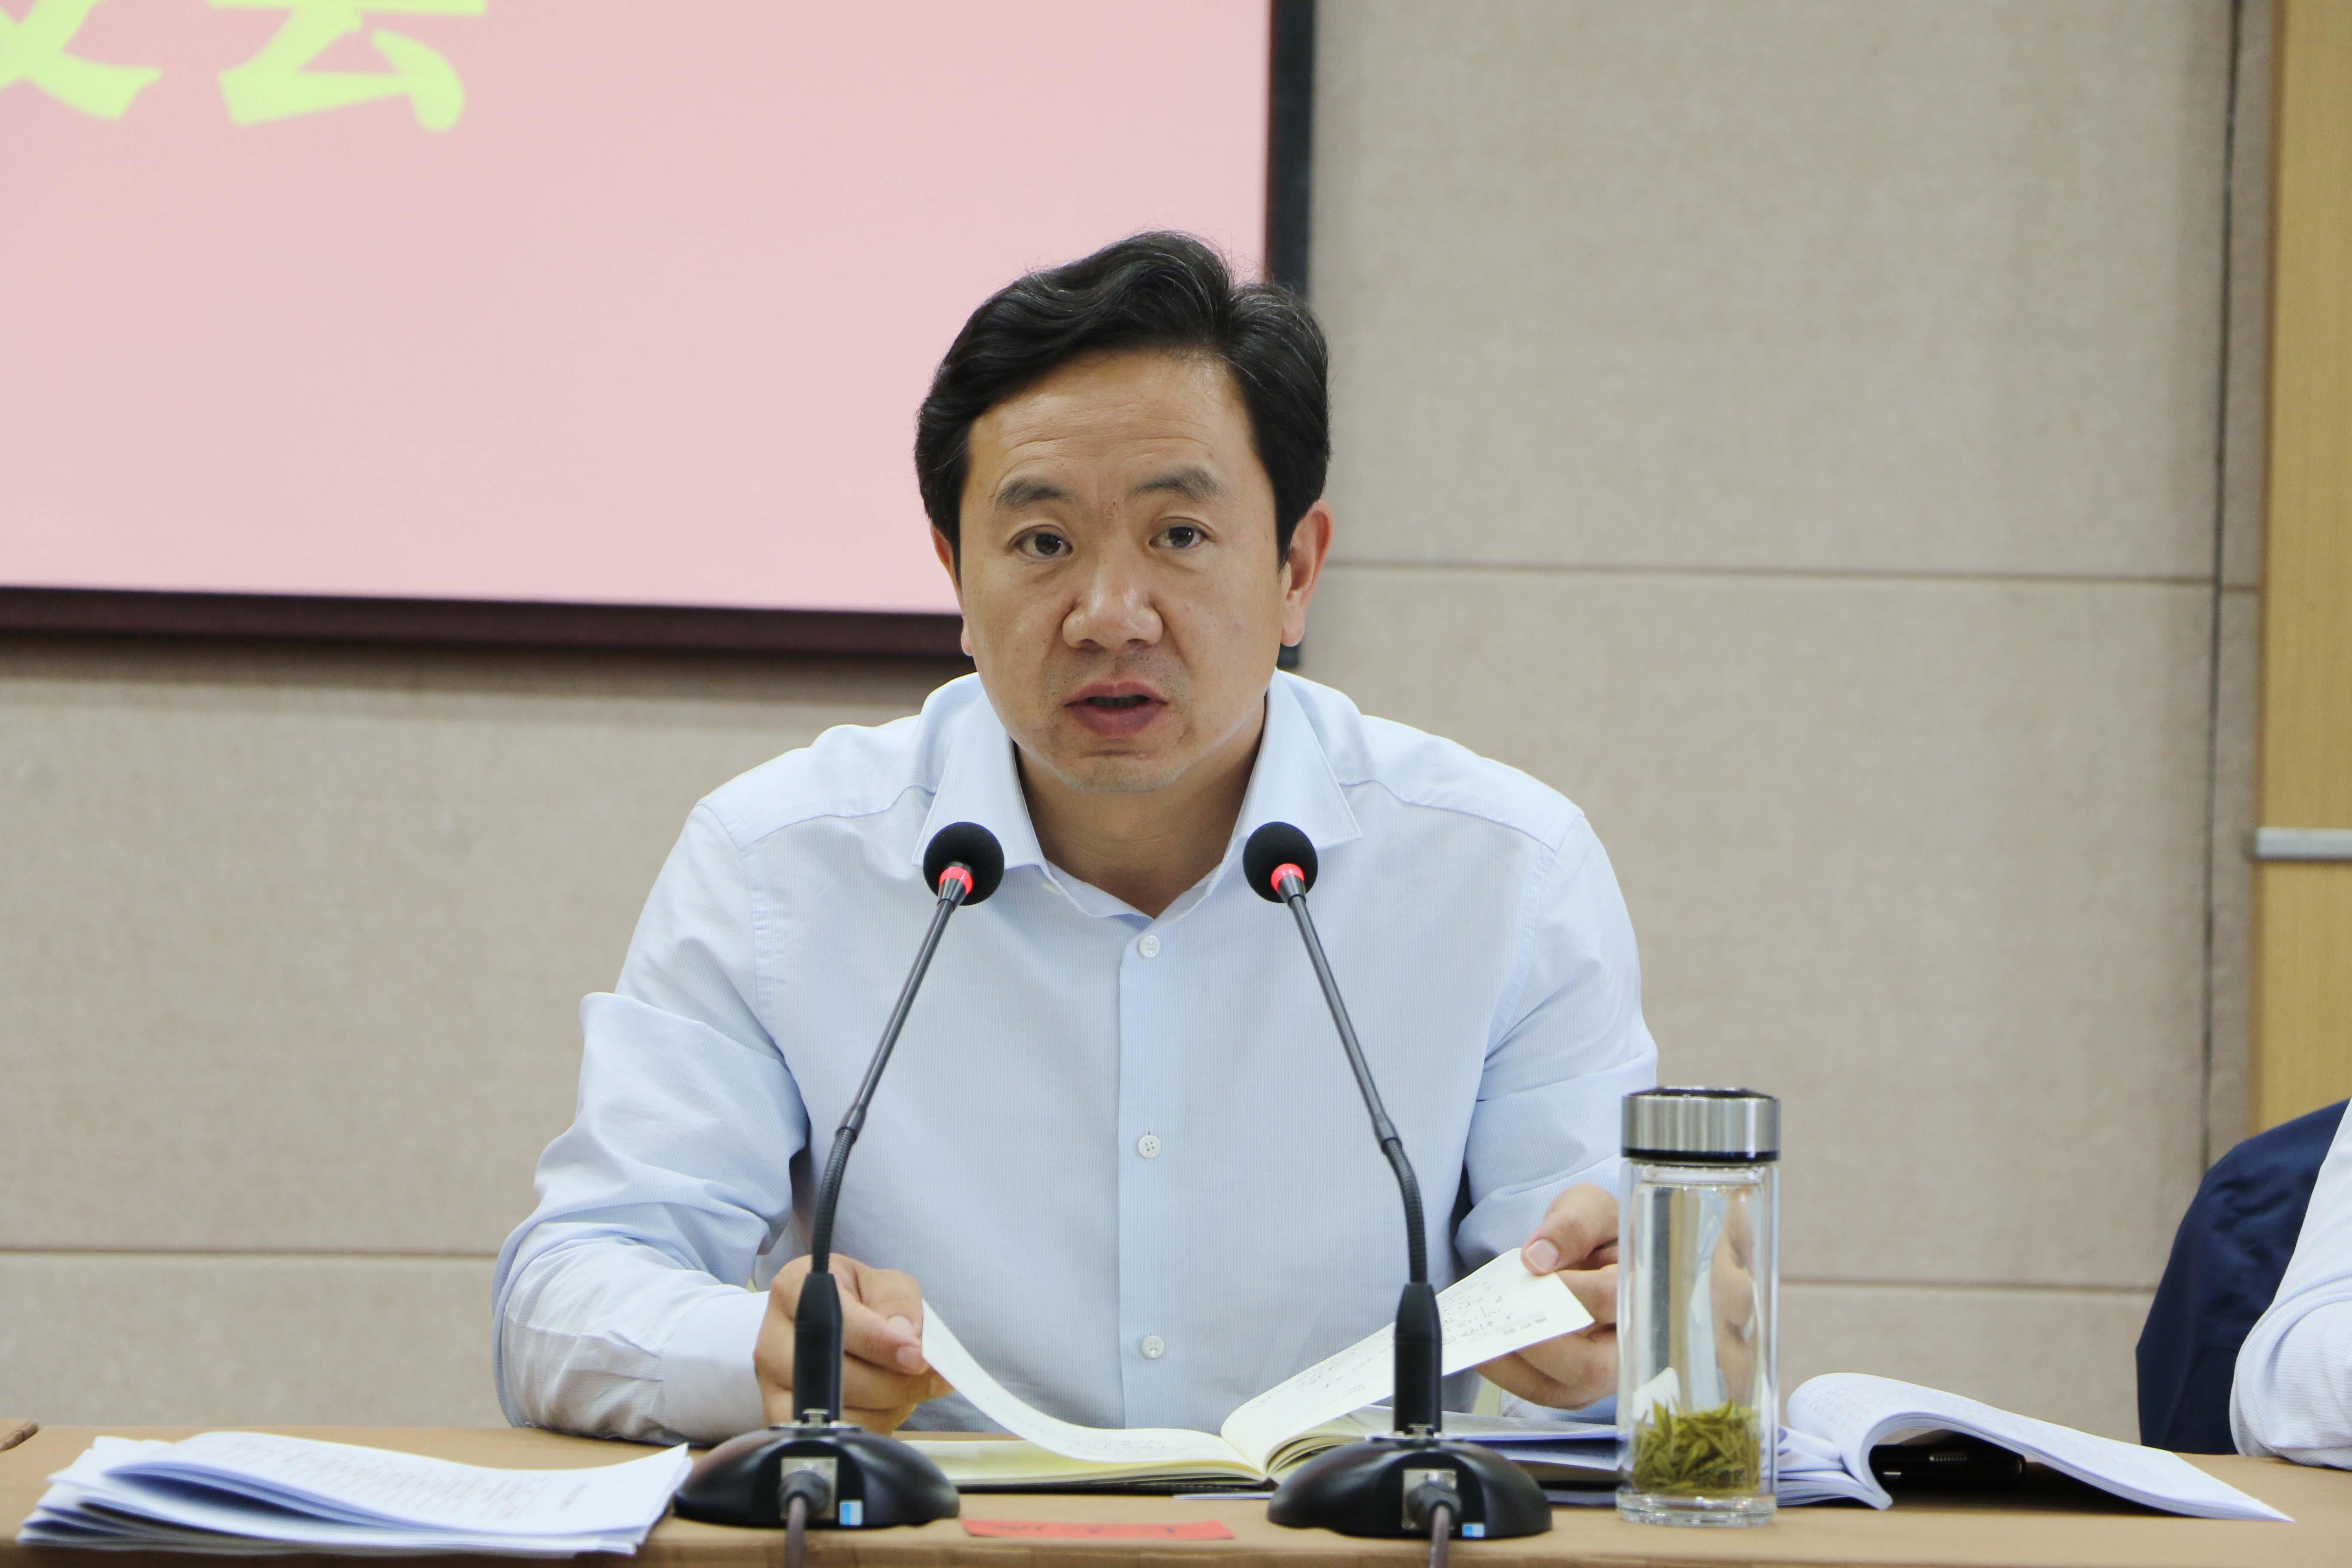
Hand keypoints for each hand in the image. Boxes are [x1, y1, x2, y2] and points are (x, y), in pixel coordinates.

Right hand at [753, 1253, 953, 1432]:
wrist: (841, 1328)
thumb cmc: (861, 1301)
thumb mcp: (885, 1284)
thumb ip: (898, 1302)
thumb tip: (905, 1340)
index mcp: (794, 1289)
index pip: (834, 1320)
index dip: (878, 1341)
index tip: (916, 1355)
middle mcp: (773, 1338)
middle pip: (835, 1374)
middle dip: (893, 1380)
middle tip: (927, 1375)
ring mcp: (773, 1385)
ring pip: (839, 1411)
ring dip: (888, 1405)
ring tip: (905, 1384)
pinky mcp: (785, 1421)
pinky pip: (838, 1435)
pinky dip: (875, 1425)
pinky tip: (886, 1404)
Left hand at [1477, 1184, 1618, 1409]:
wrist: (1591, 1254)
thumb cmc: (1596, 1232)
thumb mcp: (1589, 1208)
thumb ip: (1571, 1226)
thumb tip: (1537, 1259)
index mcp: (1643, 1293)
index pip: (1611, 1303)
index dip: (1572, 1291)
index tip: (1537, 1270)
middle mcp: (1628, 1344)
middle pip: (1589, 1367)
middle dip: (1538, 1343)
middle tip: (1499, 1317)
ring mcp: (1601, 1374)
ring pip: (1559, 1388)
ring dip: (1512, 1363)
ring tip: (1480, 1330)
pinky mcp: (1573, 1386)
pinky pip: (1538, 1390)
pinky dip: (1506, 1371)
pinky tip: (1481, 1343)